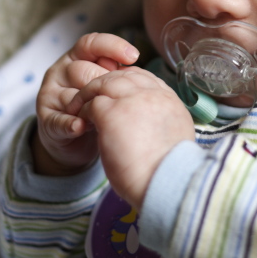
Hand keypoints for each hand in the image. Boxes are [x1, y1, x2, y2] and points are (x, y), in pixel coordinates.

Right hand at [34, 33, 138, 175]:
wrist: (77, 140)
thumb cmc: (97, 103)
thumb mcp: (106, 83)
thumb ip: (115, 72)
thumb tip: (133, 69)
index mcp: (75, 57)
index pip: (91, 43)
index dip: (112, 46)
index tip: (134, 56)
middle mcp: (60, 72)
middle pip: (83, 70)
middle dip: (105, 84)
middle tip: (121, 98)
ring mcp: (50, 97)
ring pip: (72, 97)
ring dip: (91, 107)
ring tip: (108, 116)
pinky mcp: (46, 122)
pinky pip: (59, 121)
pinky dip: (71, 124)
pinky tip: (81, 126)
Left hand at [69, 67, 195, 209]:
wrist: (165, 181)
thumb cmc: (170, 169)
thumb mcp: (176, 135)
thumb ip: (163, 121)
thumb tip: (154, 123)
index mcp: (168, 98)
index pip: (144, 77)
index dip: (128, 80)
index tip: (117, 91)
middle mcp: (151, 93)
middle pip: (123, 75)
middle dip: (106, 82)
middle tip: (93, 95)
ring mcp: (130, 100)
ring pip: (104, 83)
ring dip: (90, 93)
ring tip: (81, 106)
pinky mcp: (110, 113)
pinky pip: (92, 103)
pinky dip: (84, 111)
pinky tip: (81, 122)